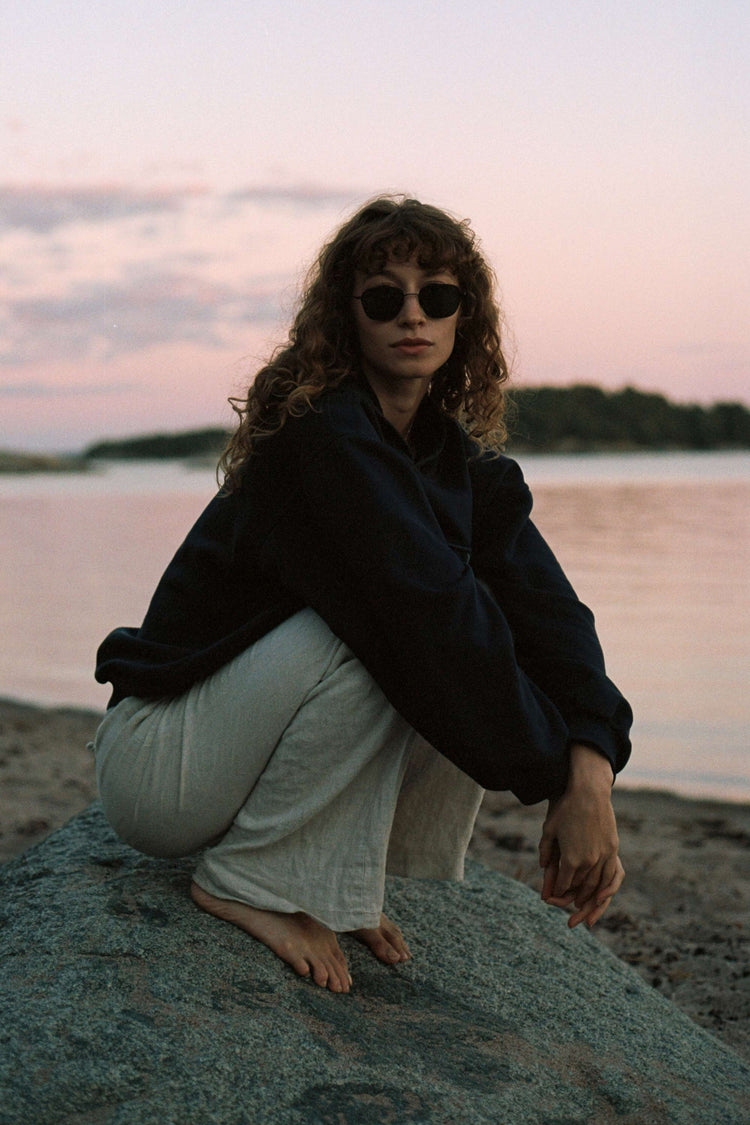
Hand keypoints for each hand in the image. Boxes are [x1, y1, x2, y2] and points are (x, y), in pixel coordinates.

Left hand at [538, 743, 623, 928]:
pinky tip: (602, 895)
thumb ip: (545, 851)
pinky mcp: (613, 850)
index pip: (563, 885)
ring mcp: (603, 857)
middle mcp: (589, 862)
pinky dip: (606, 888)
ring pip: (596, 884)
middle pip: (579, 887)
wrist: (588, 793)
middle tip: (565, 906)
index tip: (552, 898)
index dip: (557, 893)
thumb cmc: (565, 809)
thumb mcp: (548, 830)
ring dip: (588, 897)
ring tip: (582, 904)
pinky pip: (611, 875)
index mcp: (571, 859)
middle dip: (571, 899)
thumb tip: (543, 868)